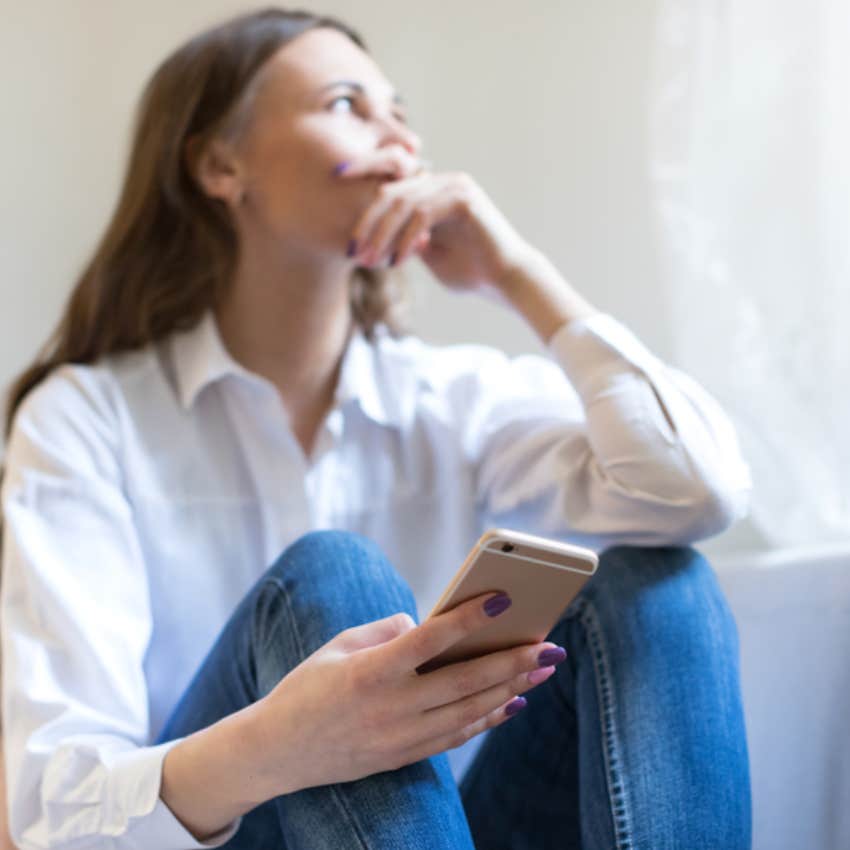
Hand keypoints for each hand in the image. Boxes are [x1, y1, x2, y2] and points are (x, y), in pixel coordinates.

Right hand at [253, 590, 565, 793]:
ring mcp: (399, 738)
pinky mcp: (402, 756)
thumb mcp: (338, 646)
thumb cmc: (307, 687)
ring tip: (541, 670)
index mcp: (370, 672)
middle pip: (463, 682)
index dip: (468, 619)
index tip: (502, 601)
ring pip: (468, 712)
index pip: (429, 641)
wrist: (276, 751)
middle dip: (511, 661)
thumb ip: (387, 630)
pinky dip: (487, 719)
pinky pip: (455, 738)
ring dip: (510, 690)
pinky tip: (511, 703)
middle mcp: (390, 708)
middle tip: (548, 645)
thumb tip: (429, 624)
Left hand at [337, 148, 533, 297]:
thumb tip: (376, 240)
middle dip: (367, 225)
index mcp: (433, 191)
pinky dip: (406, 238)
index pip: (391, 183)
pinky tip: (399, 260)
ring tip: (372, 262)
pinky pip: (422, 213)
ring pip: (403, 203)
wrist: (507, 281)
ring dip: (383, 235)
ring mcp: (455, 186)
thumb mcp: (428, 256)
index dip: (363, 181)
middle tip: (355, 253)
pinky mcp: (464, 198)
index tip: (337, 195)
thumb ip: (405, 241)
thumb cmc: (471, 272)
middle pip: (390, 191)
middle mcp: (443, 182)